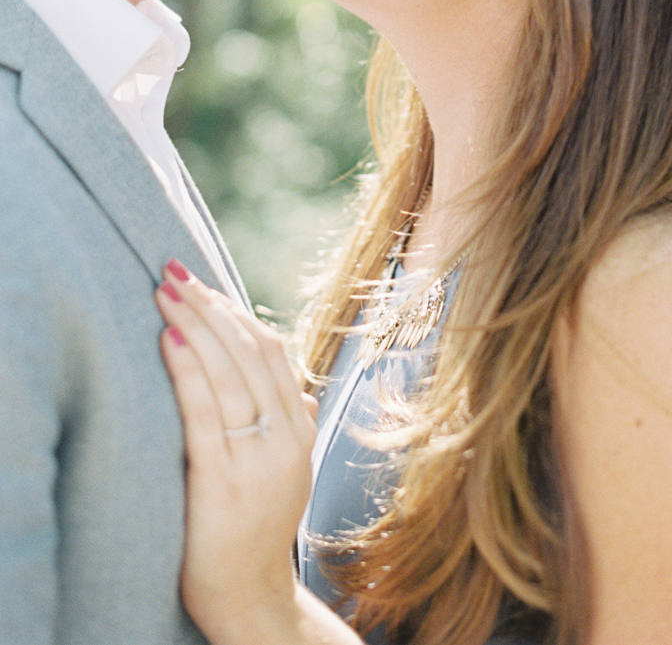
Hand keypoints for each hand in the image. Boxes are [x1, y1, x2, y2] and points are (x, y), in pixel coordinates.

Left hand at [155, 261, 317, 644]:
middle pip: (249, 355)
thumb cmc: (257, 532)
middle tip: (173, 271)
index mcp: (299, 431)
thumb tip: (304, 395)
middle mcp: (286, 440)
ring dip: (195, 326)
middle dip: (209, 306)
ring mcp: (258, 462)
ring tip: (164, 294)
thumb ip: (294, 427)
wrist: (252, 602)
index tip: (202, 283)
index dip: (235, 312)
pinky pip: (206, 416)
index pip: (272, 353)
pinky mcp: (223, 484)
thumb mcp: (285, 475)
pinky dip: (189, 373)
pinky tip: (171, 341)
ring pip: (230, 376)